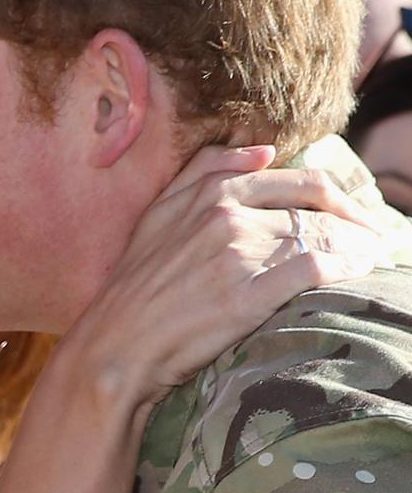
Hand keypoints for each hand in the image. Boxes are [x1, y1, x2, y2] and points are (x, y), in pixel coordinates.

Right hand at [65, 145, 388, 408]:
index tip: (352, 216)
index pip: (295, 180)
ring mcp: (236, 254)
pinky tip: (357, 276)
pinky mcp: (247, 295)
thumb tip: (263, 152)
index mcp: (209, 192)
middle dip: (356, 220)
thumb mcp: (159, 212)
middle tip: (375, 238)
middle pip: (316, 206)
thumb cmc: (136, 281)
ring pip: (320, 235)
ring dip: (357, 247)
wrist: (118, 340)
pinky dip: (345, 268)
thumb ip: (204, 172)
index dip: (335, 196)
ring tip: (372, 261)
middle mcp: (225, 215)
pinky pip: (314, 269)